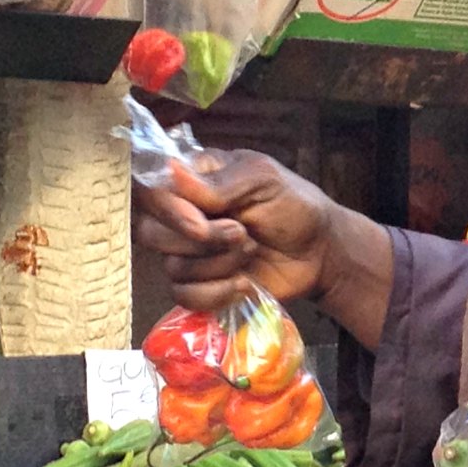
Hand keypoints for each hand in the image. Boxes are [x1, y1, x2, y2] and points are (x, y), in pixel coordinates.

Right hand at [133, 151, 394, 347]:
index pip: (148, 190)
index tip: (201, 220)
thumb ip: (217, 181)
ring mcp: (189, 252)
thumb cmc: (294, 205)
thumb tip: (170, 169)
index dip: (167, 210)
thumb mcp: (263, 180)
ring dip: (218, 265)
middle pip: (150, 233)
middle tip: (242, 233)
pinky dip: (216, 293)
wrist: (319, 253)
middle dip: (201, 240)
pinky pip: (184, 297)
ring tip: (251, 251)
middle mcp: (182, 214)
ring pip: (172, 267)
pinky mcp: (200, 285)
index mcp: (192, 178)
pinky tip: (244, 283)